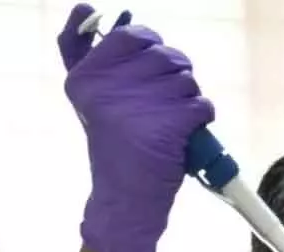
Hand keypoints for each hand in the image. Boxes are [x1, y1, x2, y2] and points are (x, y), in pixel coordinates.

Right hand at [62, 10, 214, 251]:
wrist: (125, 202)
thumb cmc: (114, 148)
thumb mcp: (90, 99)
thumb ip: (82, 52)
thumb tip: (84, 7)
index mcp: (86, 76)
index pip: (132, 35)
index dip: (150, 49)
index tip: (148, 72)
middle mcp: (108, 87)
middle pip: (165, 55)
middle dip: (174, 77)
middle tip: (161, 105)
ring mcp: (139, 105)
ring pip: (187, 80)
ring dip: (187, 100)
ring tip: (169, 124)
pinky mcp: (168, 124)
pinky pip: (201, 104)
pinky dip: (200, 119)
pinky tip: (183, 135)